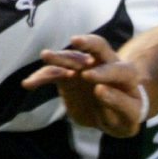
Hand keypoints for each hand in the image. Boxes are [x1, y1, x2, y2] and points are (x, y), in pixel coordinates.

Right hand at [23, 34, 148, 137]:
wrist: (114, 116)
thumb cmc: (126, 114)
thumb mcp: (129, 114)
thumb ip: (118, 102)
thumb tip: (99, 89)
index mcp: (125, 73)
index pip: (116, 68)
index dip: (103, 72)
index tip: (89, 77)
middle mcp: (104, 64)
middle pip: (97, 47)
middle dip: (86, 44)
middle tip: (75, 42)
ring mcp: (85, 68)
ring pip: (71, 59)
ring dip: (59, 57)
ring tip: (45, 56)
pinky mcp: (68, 76)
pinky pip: (53, 74)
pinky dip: (42, 77)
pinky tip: (28, 84)